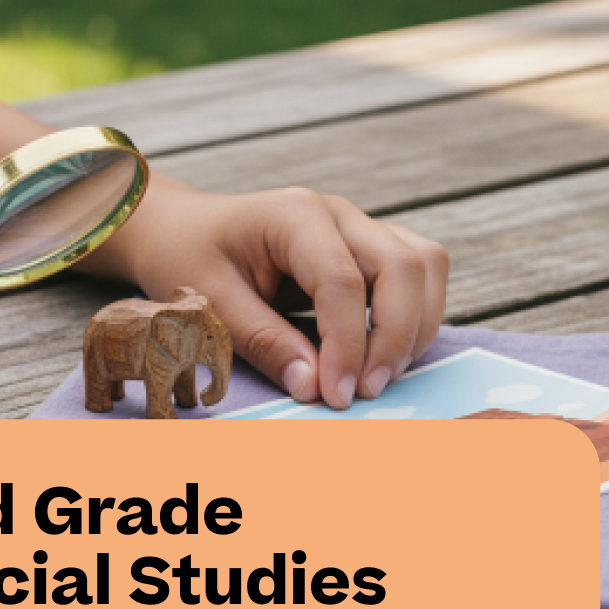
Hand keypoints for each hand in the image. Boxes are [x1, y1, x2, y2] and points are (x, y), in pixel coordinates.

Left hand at [81, 178, 447, 408]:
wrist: (183, 228)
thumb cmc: (190, 257)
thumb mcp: (212, 302)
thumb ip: (265, 342)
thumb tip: (315, 387)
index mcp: (294, 215)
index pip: (343, 281)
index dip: (348, 345)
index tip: (337, 395)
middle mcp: (338, 213)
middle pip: (404, 266)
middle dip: (395, 337)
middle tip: (364, 392)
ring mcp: (359, 225)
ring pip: (425, 265)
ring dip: (414, 327)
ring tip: (375, 377)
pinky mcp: (369, 245)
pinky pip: (418, 273)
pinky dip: (414, 316)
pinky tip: (381, 354)